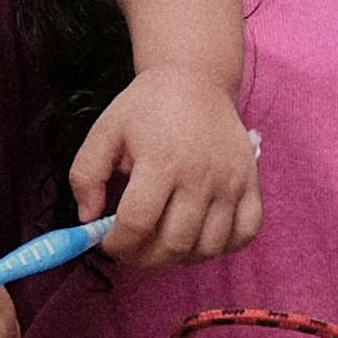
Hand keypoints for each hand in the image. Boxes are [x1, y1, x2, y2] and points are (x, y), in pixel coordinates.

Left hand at [71, 64, 260, 264]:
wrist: (196, 79)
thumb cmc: (148, 107)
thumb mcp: (105, 130)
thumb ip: (86, 175)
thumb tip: (88, 218)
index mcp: (161, 160)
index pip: (137, 222)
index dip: (118, 244)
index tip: (109, 243)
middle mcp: (201, 174)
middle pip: (174, 242)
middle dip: (145, 257)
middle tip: (132, 248)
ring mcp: (231, 182)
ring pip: (208, 247)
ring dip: (180, 257)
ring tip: (162, 242)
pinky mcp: (252, 184)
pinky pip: (245, 234)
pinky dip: (222, 247)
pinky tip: (199, 236)